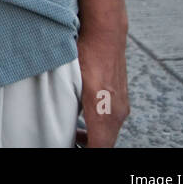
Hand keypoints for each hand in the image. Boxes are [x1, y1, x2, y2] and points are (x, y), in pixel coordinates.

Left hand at [76, 26, 128, 146]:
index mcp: (105, 114)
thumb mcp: (72, 82)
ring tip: (74, 134)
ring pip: (109, 131)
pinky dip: (99, 124)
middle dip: (89, 146)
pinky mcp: (121, 97)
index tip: (70, 146)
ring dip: (94, 136)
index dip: (85, 150)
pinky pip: (111, 119)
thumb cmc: (88, 55)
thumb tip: (60, 121)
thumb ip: (67, 107)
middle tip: (69, 142)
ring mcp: (121, 105)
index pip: (99, 148)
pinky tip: (84, 117)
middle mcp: (118, 113)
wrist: (106, 33)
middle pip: (106, 142)